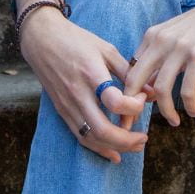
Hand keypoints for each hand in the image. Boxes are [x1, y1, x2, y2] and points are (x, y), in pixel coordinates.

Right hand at [18, 7, 147, 162]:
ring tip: (135, 146)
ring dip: (116, 147)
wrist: (42, 39)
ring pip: (92, 138)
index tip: (142, 98)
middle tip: (144, 137)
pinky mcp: (62, 110)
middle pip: (103, 130)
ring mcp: (68, 104)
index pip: (115, 101)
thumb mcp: (106, 49)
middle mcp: (78, 93)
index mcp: (91, 73)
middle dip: (127, 140)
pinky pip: (81, 136)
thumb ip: (128, 72)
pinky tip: (114, 153)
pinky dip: (99, 148)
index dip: (134, 106)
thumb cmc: (76, 40)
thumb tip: (152, 92)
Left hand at [122, 0, 194, 125]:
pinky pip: (188, 88)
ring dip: (166, 111)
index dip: (126, 95)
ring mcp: (179, 48)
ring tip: (174, 122)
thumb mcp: (175, 35)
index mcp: (152, 36)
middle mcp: (160, 41)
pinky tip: (194, 112)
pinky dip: (189, 105)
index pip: (130, 70)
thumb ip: (161, 56)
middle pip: (135, 81)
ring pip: (161, 89)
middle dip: (132, 108)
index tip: (130, 113)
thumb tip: (150, 87)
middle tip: (136, 127)